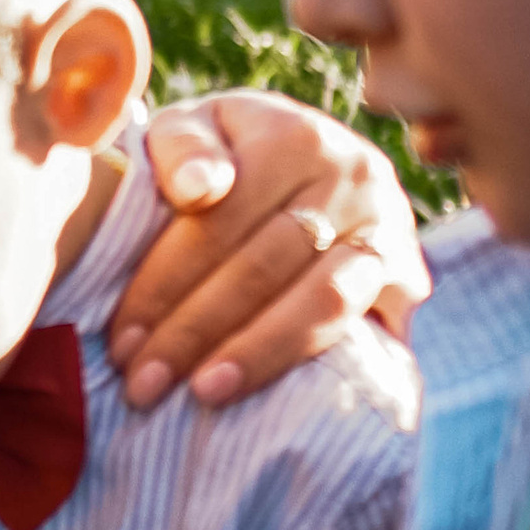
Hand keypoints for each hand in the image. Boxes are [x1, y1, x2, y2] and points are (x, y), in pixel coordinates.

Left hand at [123, 92, 426, 411]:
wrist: (298, 155)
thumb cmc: (221, 151)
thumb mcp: (190, 127)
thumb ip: (179, 146)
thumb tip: (200, 188)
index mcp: (292, 135)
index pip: (217, 224)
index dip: (163, 286)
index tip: (120, 342)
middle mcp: (353, 178)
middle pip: (263, 269)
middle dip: (194, 334)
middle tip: (142, 385)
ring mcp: (389, 230)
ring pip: (322, 303)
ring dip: (258, 355)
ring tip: (203, 395)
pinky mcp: (409, 279)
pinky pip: (365, 332)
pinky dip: (315, 363)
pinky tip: (276, 402)